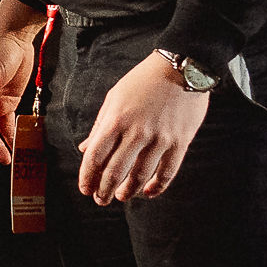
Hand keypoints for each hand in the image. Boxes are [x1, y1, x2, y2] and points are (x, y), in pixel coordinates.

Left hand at [76, 52, 212, 204]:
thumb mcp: (114, 98)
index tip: (85, 189)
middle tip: (101, 199)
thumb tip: (86, 150)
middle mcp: (137, 132)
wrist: (181, 67)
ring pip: (140, 176)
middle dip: (104, 190)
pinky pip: (167, 172)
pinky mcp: (180, 142)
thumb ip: (100, 126)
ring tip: (122, 196)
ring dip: (128, 191)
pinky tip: (148, 192)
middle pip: (116, 172)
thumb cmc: (143, 81)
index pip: (95, 157)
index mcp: (116, 120)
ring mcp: (160, 139)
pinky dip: (157, 187)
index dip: (88, 177)